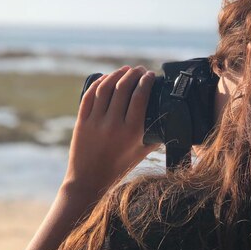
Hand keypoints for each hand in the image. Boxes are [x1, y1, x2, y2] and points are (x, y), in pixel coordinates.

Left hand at [61, 65, 159, 205]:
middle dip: (133, 74)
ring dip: (116, 74)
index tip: (151, 75)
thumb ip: (154, 136)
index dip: (146, 81)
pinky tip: (106, 78)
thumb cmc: (119, 167)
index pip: (140, 96)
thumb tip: (169, 120)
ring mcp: (95, 122)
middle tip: (139, 69)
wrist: (89, 180)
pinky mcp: (81, 121)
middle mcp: (113, 125)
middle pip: (123, 88)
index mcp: (131, 132)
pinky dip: (98, 83)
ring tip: (125, 70)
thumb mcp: (141, 153)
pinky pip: (89, 96)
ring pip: (106, 88)